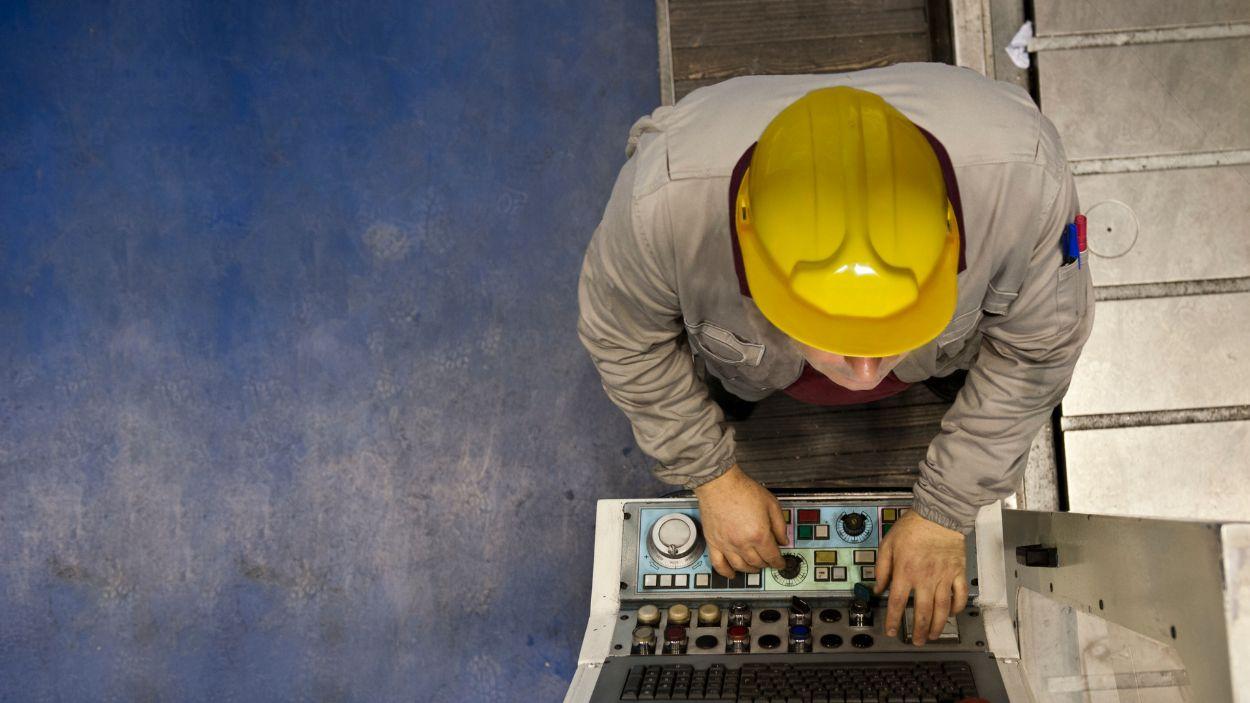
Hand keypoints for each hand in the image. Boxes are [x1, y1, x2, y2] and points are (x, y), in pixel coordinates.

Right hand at [693, 465, 787, 577]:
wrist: (719, 483)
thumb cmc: (743, 490)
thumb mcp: (771, 504)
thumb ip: (780, 525)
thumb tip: (784, 541)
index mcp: (759, 535)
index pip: (772, 557)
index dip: (779, 562)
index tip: (781, 563)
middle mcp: (743, 543)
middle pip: (758, 563)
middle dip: (766, 564)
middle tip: (769, 560)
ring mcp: (726, 545)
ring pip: (741, 566)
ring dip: (750, 569)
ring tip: (755, 566)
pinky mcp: (713, 542)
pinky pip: (719, 564)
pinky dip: (726, 572)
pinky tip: (732, 574)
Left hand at [873, 510, 967, 644]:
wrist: (938, 514)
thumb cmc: (911, 528)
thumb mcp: (887, 544)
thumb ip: (881, 568)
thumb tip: (878, 589)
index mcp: (905, 572)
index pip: (898, 602)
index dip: (894, 620)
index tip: (891, 631)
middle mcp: (925, 578)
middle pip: (923, 612)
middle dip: (919, 630)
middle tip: (917, 641)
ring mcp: (944, 577)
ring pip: (942, 609)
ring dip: (938, 625)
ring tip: (933, 635)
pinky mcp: (958, 573)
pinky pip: (960, 595)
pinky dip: (957, 608)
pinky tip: (952, 614)